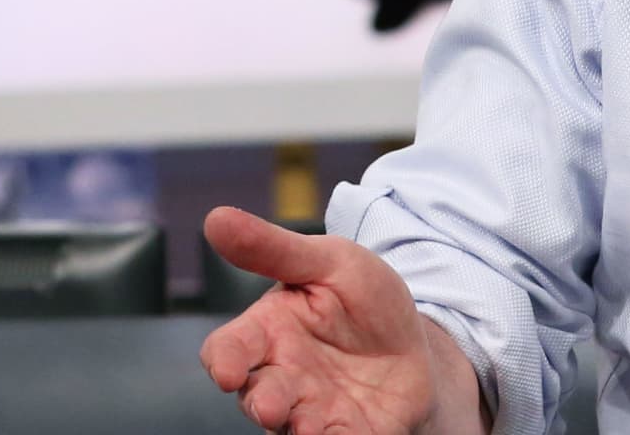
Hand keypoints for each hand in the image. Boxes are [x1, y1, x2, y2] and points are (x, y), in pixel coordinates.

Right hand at [198, 207, 443, 434]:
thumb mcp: (329, 261)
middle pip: (257, 396)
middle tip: (272, 407)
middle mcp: (282, 377)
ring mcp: (312, 411)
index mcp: (269, 333)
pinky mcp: (350, 433)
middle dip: (263, 403)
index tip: (226, 370)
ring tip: (311, 430)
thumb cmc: (361, 300)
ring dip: (298, 432)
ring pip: (292, 430)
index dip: (222, 360)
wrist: (415, 342)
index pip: (227, 350)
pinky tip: (353, 434)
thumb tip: (215, 217)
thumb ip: (274, 248)